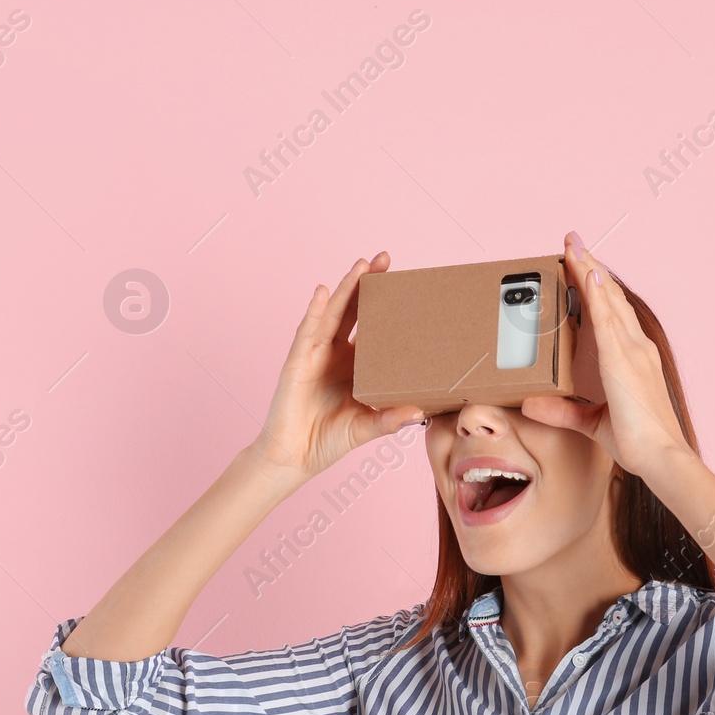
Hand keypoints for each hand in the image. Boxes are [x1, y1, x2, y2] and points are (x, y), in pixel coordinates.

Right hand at [247, 252, 425, 482]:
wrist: (293, 457)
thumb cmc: (328, 440)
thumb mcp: (366, 428)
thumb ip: (390, 420)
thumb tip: (420, 413)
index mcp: (355, 365)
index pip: (372, 327)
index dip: (386, 304)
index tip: (405, 282)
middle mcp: (335, 353)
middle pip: (353, 310)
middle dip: (367, 283)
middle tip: (385, 258)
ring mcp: (314, 354)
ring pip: (332, 313)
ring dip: (345, 288)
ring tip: (361, 264)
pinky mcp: (297, 362)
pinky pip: (307, 332)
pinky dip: (315, 311)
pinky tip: (323, 292)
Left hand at [518, 232, 693, 480]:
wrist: (660, 456)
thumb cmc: (637, 441)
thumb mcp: (591, 421)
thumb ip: (564, 410)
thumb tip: (532, 404)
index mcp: (632, 358)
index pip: (611, 312)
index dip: (595, 286)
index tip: (581, 263)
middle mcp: (635, 347)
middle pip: (609, 297)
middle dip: (589, 266)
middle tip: (571, 241)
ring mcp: (631, 350)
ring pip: (607, 300)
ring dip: (588, 269)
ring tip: (572, 245)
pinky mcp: (623, 360)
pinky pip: (607, 319)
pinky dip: (597, 294)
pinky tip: (587, 272)